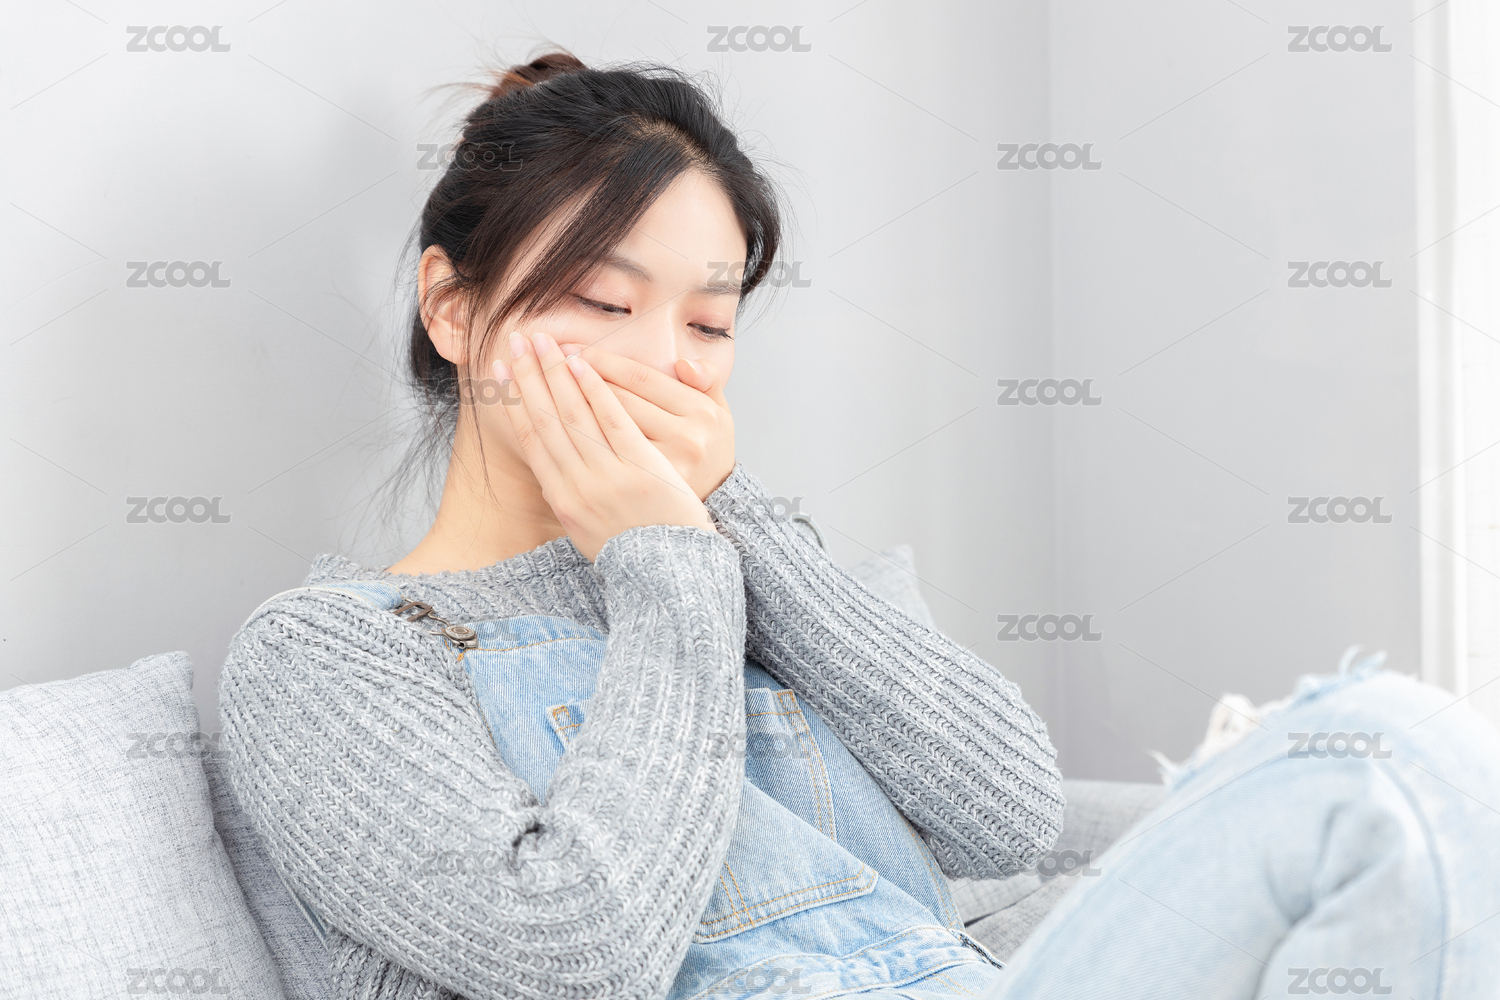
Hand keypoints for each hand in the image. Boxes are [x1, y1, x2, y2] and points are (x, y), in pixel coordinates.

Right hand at [496, 331, 714, 561]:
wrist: (669, 577)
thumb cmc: (634, 553)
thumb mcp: (590, 533)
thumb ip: (572, 500)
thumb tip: (554, 472)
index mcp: (563, 501)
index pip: (531, 440)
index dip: (514, 402)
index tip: (500, 372)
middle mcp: (577, 487)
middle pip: (546, 419)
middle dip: (529, 376)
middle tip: (516, 339)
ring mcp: (607, 477)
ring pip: (574, 414)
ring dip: (555, 372)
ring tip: (543, 339)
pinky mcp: (639, 468)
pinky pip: (612, 420)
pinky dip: (595, 389)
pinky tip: (582, 363)